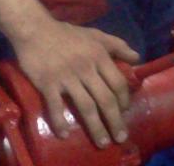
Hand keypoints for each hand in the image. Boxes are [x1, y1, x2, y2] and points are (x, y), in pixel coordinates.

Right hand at [11, 18, 139, 146]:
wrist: (36, 30)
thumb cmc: (68, 34)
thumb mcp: (96, 35)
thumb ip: (118, 46)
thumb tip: (137, 59)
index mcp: (99, 57)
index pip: (118, 83)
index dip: (124, 101)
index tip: (124, 113)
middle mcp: (86, 68)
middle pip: (105, 100)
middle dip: (115, 121)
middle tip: (120, 137)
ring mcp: (67, 77)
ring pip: (86, 107)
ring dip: (96, 128)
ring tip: (102, 142)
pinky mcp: (48, 83)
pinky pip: (56, 107)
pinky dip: (60, 122)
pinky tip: (65, 134)